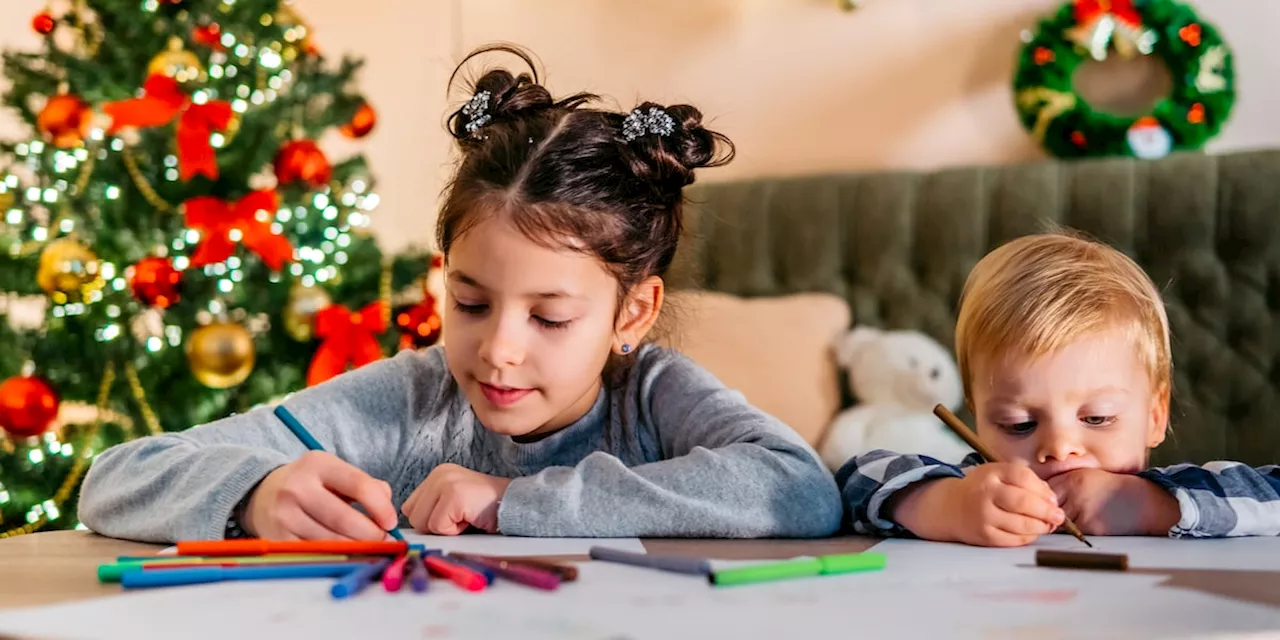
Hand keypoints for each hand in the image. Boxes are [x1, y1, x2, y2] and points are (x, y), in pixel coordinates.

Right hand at [242, 451, 396, 540]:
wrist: (264, 493)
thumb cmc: (313, 484)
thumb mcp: (336, 473)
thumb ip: (367, 485)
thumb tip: (387, 508)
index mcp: (319, 464)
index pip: (359, 485)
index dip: (381, 507)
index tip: (391, 522)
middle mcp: (298, 487)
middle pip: (344, 518)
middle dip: (370, 534)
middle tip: (382, 541)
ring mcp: (284, 514)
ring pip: (329, 541)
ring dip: (354, 549)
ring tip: (367, 548)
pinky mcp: (277, 538)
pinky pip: (313, 554)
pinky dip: (333, 557)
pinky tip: (344, 555)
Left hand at [402, 463, 510, 535]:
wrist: (517, 506)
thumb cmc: (486, 511)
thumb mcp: (453, 503)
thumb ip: (432, 508)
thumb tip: (405, 530)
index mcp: (437, 474)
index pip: (410, 507)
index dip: (429, 520)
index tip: (452, 517)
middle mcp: (439, 474)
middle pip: (413, 515)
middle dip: (435, 526)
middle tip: (461, 517)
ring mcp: (446, 482)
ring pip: (423, 522)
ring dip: (445, 529)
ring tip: (466, 517)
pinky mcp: (454, 495)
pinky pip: (439, 527)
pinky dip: (455, 531)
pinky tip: (471, 518)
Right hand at [888, 462, 1064, 546]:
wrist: (951, 507)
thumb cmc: (982, 490)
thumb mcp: (998, 475)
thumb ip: (1025, 481)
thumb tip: (1051, 500)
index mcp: (991, 473)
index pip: (1023, 477)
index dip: (1043, 490)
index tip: (1053, 499)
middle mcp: (985, 493)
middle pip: (1024, 502)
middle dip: (1047, 511)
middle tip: (1059, 517)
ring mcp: (984, 516)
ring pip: (1022, 524)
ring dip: (1041, 527)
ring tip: (1047, 525)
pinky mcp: (985, 536)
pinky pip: (1015, 540)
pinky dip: (1028, 537)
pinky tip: (1031, 532)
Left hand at [1048, 468, 1179, 535]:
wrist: (1144, 502)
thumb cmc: (1115, 490)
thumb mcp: (1087, 478)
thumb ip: (1064, 486)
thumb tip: (1041, 501)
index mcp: (1072, 479)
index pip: (1043, 493)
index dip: (1042, 502)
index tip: (1046, 507)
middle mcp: (1074, 492)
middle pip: (1047, 509)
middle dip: (1048, 516)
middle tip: (1055, 519)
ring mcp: (1081, 509)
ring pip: (1058, 524)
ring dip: (1063, 526)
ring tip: (1077, 521)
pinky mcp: (1091, 525)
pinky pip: (1074, 533)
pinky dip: (1078, 533)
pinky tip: (1090, 527)